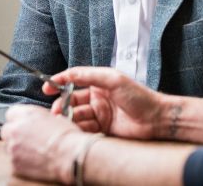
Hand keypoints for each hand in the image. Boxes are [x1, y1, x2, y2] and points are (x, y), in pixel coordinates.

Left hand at [0, 104, 85, 183]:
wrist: (70, 156)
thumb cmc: (67, 137)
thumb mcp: (54, 117)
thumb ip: (38, 118)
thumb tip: (36, 122)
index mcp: (25, 114)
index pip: (12, 113)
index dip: (20, 120)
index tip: (25, 125)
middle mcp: (15, 129)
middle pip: (7, 130)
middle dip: (16, 134)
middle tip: (29, 140)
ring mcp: (12, 147)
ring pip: (9, 146)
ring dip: (18, 148)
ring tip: (34, 151)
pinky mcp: (14, 164)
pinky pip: (13, 160)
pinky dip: (21, 161)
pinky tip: (34, 161)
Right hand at [45, 67, 163, 138]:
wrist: (156, 119)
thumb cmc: (139, 96)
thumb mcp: (113, 79)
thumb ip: (90, 75)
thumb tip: (68, 73)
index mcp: (99, 83)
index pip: (74, 80)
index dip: (59, 82)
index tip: (46, 87)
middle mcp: (97, 97)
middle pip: (72, 100)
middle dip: (62, 105)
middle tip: (56, 111)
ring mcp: (100, 113)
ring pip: (77, 115)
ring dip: (69, 118)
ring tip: (65, 121)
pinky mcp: (103, 129)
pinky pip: (85, 128)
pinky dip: (79, 129)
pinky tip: (76, 129)